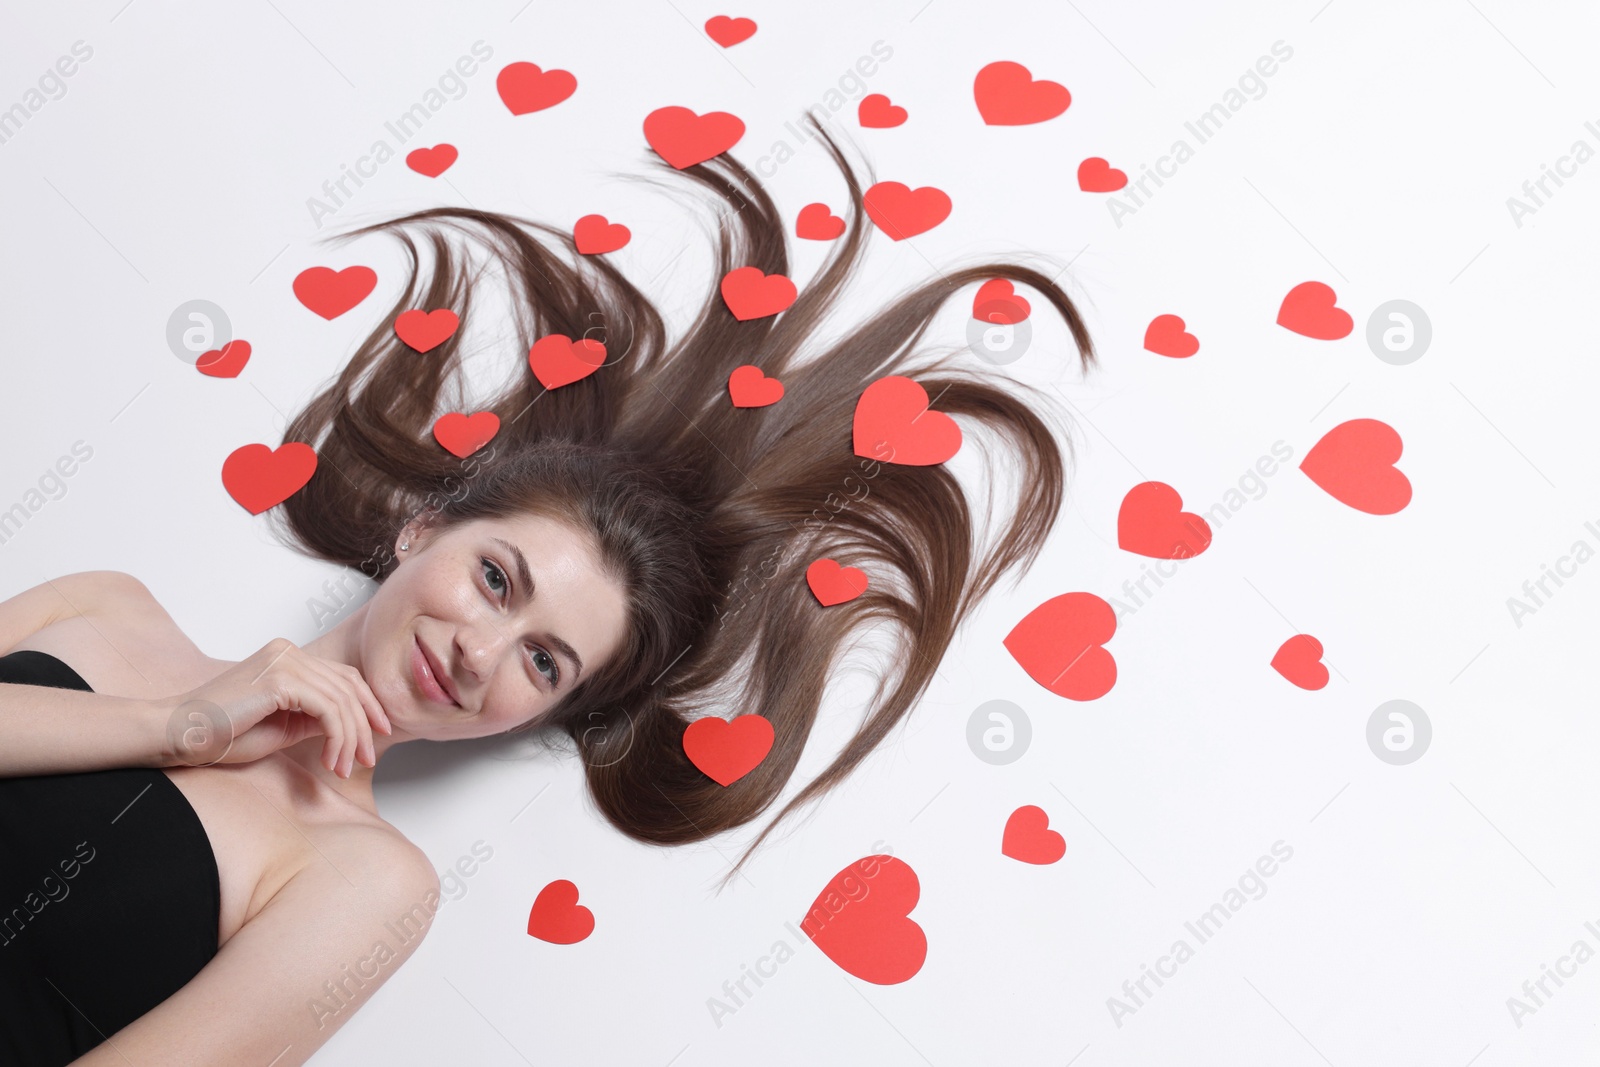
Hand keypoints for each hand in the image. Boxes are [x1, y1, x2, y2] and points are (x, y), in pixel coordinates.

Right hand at [157, 638, 392, 776]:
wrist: (180, 735)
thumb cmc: (224, 734)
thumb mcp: (284, 725)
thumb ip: (315, 718)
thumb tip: (350, 726)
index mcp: (289, 657)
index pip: (344, 676)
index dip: (367, 705)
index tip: (379, 734)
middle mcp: (289, 652)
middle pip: (348, 686)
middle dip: (365, 725)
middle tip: (366, 758)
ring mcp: (284, 661)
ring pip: (342, 700)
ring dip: (350, 738)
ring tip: (345, 767)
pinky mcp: (279, 679)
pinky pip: (327, 709)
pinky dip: (337, 737)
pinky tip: (331, 760)